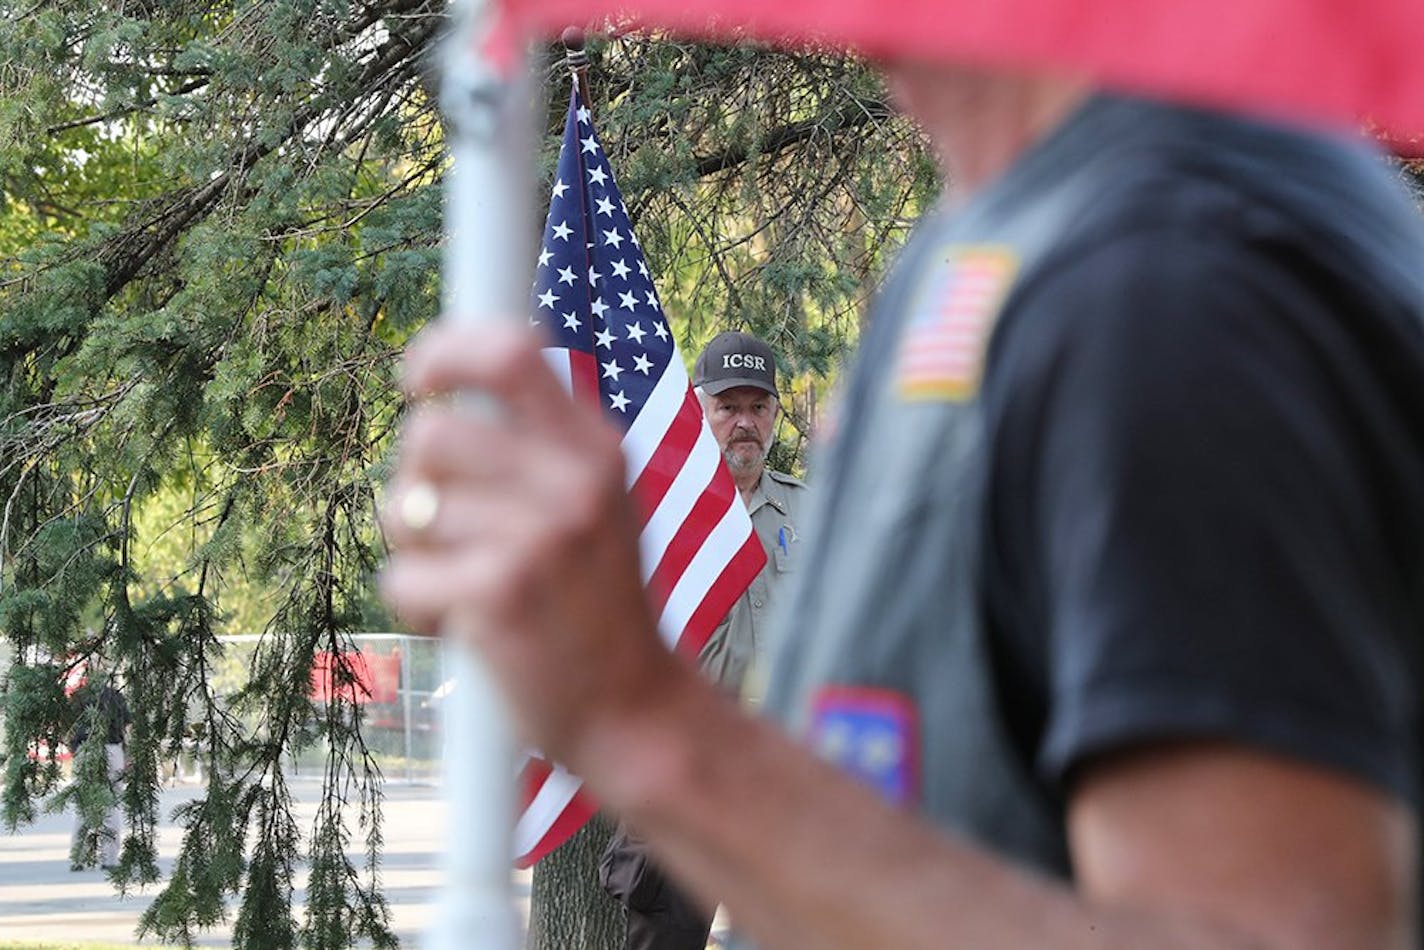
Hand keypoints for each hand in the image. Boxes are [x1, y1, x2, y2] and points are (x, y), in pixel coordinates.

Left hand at [380, 322, 686, 768]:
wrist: (632, 709)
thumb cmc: (594, 605)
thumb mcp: (595, 506)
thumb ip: (535, 446)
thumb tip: (437, 391)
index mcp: (597, 450)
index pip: (510, 352)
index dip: (444, 352)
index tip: (418, 382)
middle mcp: (573, 483)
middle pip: (431, 433)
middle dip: (415, 483)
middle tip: (449, 529)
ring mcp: (538, 538)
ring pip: (405, 509)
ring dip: (417, 554)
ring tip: (468, 584)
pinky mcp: (498, 595)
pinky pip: (401, 578)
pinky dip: (418, 608)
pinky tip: (465, 625)